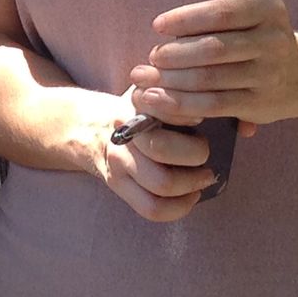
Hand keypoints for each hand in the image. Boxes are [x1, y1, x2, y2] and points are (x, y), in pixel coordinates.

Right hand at [96, 91, 214, 222]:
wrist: (91, 128)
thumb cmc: (136, 110)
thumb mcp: (150, 90)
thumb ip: (174, 87)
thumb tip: (206, 100)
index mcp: (135, 105)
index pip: (165, 108)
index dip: (187, 114)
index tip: (201, 117)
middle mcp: (124, 134)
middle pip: (163, 148)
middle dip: (196, 153)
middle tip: (205, 151)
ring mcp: (118, 162)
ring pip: (161, 184)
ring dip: (192, 183)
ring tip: (205, 176)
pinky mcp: (118, 186)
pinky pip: (153, 209)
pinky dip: (180, 207)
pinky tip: (192, 195)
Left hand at [129, 0, 297, 129]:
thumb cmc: (266, 31)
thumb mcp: (258, 1)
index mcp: (268, 10)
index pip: (221, 14)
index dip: (186, 19)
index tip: (158, 25)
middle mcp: (272, 43)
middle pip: (214, 49)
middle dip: (176, 53)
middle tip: (152, 56)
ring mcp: (267, 76)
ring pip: (212, 79)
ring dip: (174, 80)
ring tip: (148, 78)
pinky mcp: (259, 105)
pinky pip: (216, 104)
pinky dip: (185, 103)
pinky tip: (162, 99)